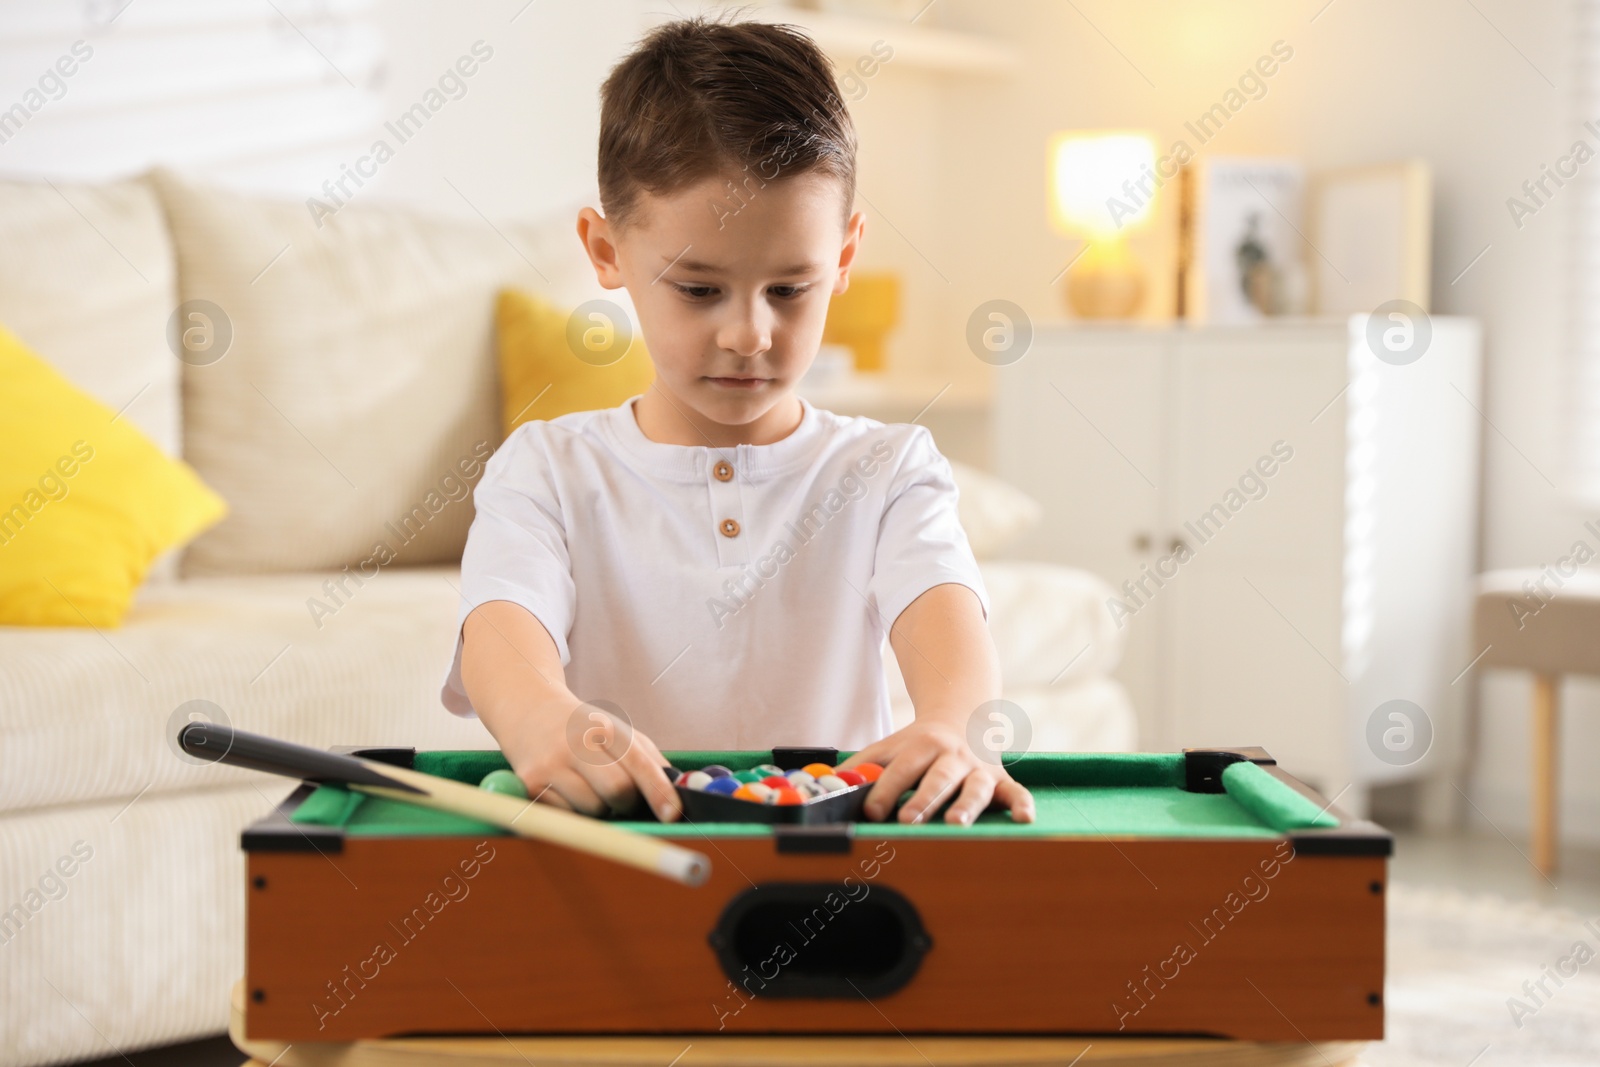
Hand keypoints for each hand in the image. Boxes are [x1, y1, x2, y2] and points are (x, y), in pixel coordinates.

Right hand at [496, 699, 681, 823]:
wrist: (530, 713)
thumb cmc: (585, 730)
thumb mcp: (619, 733)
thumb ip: (650, 761)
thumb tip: (677, 797)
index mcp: (606, 728)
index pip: (638, 762)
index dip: (658, 790)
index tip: (673, 814)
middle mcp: (576, 742)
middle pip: (617, 790)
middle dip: (628, 803)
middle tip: (624, 799)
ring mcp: (550, 763)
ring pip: (592, 808)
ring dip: (600, 809)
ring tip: (590, 788)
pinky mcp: (529, 784)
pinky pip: (566, 816)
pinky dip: (575, 812)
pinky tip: (567, 790)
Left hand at [837, 719, 1034, 825]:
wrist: (963, 715)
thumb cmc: (918, 744)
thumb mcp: (888, 746)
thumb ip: (861, 766)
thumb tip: (825, 787)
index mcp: (920, 746)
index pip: (900, 768)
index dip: (884, 789)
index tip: (871, 811)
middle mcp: (951, 756)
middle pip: (936, 777)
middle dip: (922, 799)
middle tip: (907, 819)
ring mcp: (978, 768)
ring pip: (974, 787)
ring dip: (966, 806)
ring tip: (956, 824)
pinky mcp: (1001, 779)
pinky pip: (1015, 792)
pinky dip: (1022, 804)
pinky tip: (1025, 819)